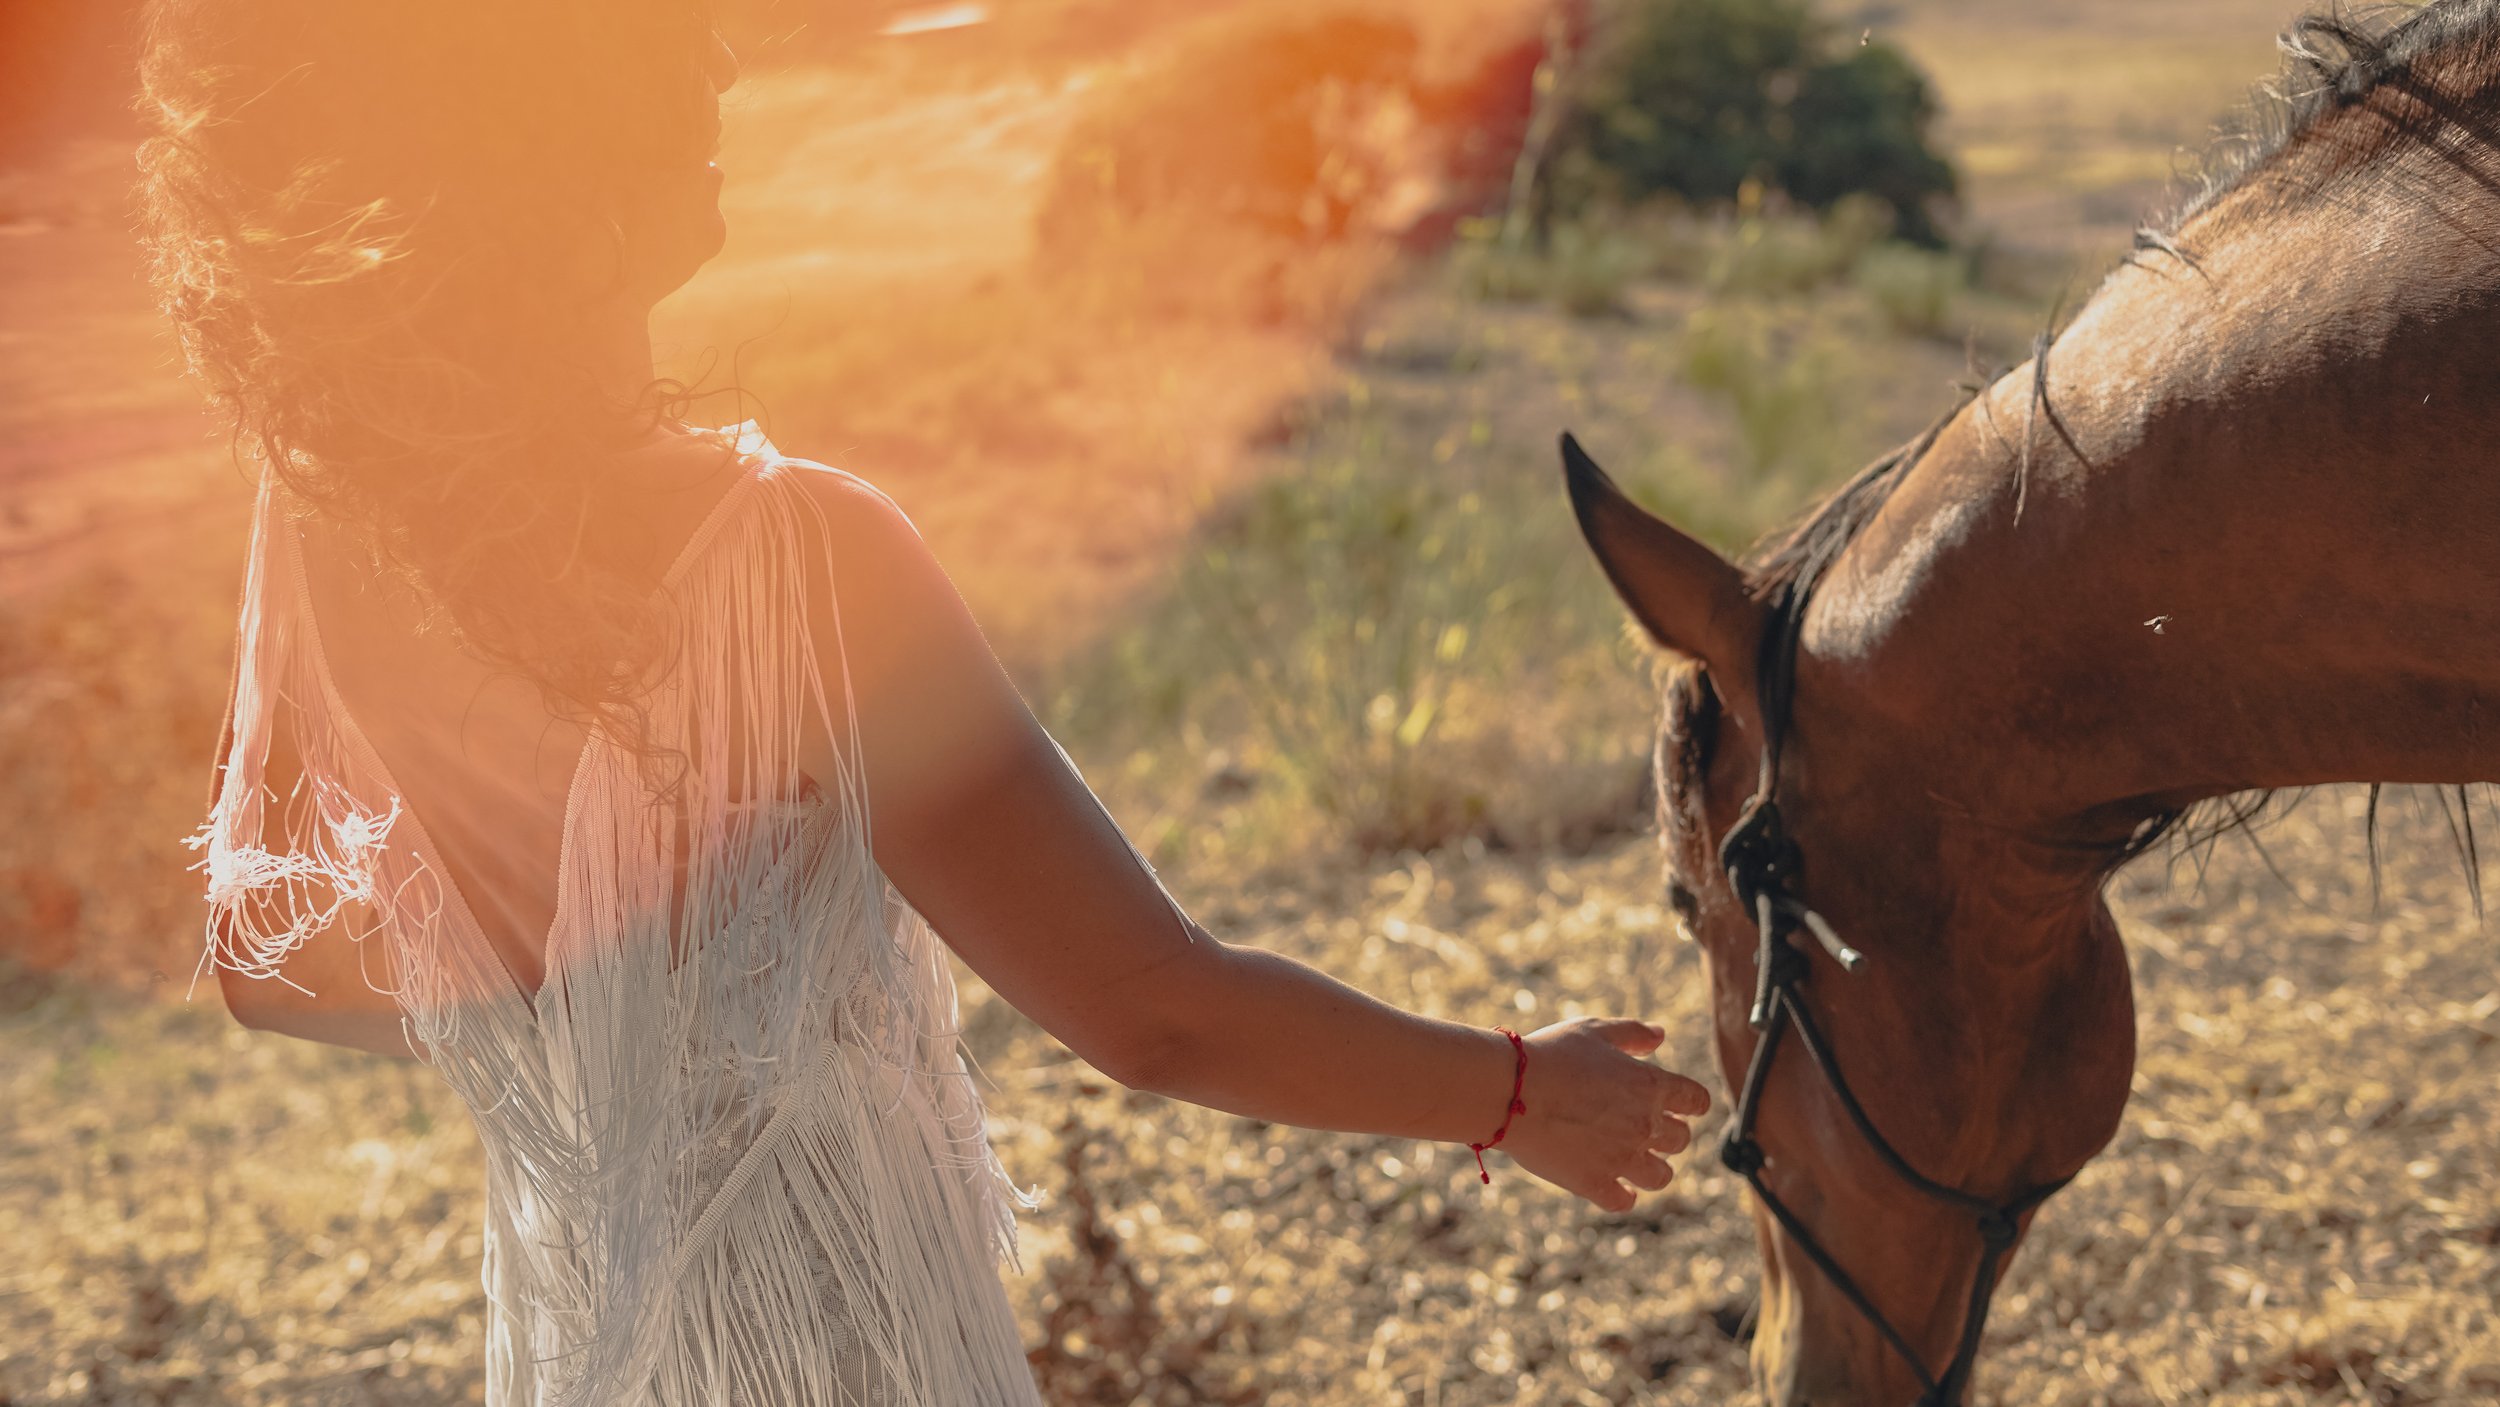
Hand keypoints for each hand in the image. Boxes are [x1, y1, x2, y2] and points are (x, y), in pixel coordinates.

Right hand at [1492, 1018, 1710, 1210]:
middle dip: (1669, 1134)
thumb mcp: (1594, 1030)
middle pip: (1681, 1140)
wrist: (1511, 1090)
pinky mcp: (1595, 1183)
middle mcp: (1644, 1125)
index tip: (1683, 1106)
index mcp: (1650, 1085)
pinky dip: (1623, 1195)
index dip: (1692, 1103)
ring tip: (1634, 1161)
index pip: (1697, 1100)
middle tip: (1646, 1129)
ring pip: (1661, 1177)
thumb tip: (1662, 1035)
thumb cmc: (1551, 1054)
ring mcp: (1622, 1158)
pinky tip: (1615, 1187)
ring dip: (1652, 1169)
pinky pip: (1624, 1201)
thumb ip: (1633, 1033)